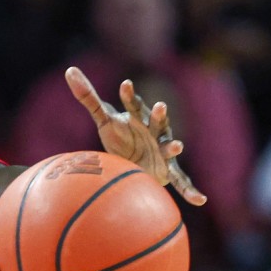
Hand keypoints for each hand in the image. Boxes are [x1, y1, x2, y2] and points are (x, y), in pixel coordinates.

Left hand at [64, 66, 206, 205]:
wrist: (133, 161)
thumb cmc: (120, 136)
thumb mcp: (103, 118)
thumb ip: (88, 96)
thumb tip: (70, 70)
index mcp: (139, 118)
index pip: (133, 104)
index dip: (129, 95)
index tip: (124, 84)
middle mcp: (154, 131)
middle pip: (156, 121)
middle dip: (157, 114)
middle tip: (158, 105)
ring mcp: (163, 150)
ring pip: (169, 147)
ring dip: (173, 146)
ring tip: (177, 145)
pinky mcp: (167, 170)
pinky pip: (181, 181)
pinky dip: (190, 190)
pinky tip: (200, 200)